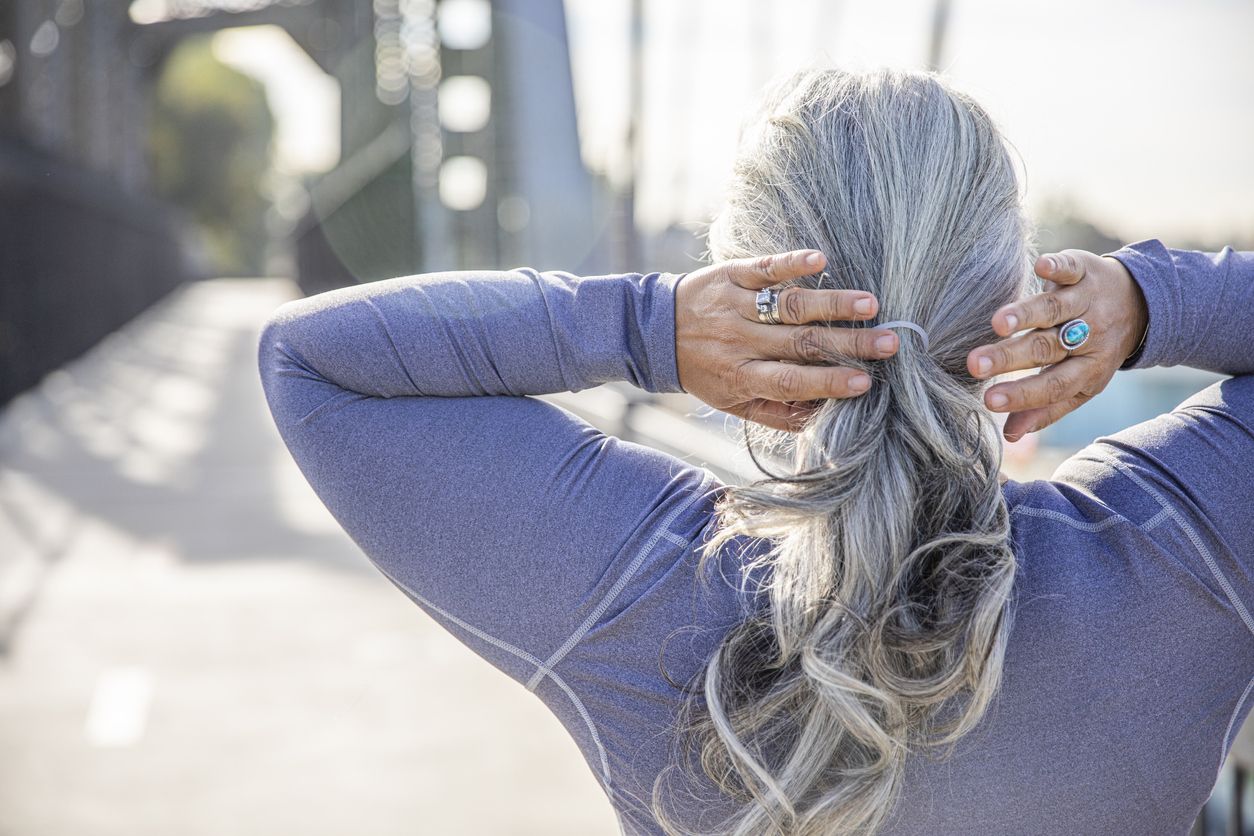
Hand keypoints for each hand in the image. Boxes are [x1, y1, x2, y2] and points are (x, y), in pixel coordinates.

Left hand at [674, 249, 900, 431]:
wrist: (655, 332)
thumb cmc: (705, 371)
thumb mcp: (731, 402)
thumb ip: (775, 413)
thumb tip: (823, 421)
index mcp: (741, 376)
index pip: (791, 380)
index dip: (827, 381)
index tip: (865, 382)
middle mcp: (739, 341)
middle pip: (800, 342)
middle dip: (849, 344)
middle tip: (890, 343)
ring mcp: (735, 306)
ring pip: (788, 305)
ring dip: (832, 303)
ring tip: (870, 304)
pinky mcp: (730, 275)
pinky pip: (762, 268)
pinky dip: (790, 263)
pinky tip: (820, 259)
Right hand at [966, 249, 1149, 441]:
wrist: (1138, 302)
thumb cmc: (1092, 350)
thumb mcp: (1079, 384)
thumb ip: (1045, 408)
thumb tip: (1009, 436)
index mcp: (1087, 369)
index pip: (1053, 386)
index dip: (1022, 395)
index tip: (988, 401)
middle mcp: (1088, 336)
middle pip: (1046, 349)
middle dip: (1011, 358)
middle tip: (976, 365)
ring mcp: (1085, 302)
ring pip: (1054, 310)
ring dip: (1027, 315)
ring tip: (997, 323)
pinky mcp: (1082, 271)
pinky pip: (1070, 269)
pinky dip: (1057, 267)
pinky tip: (1040, 266)